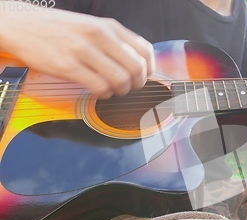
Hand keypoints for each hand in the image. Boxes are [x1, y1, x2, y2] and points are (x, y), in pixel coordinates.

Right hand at [0, 6, 154, 97]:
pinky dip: (104, 94)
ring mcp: (83, 51)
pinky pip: (98, 87)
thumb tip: (138, 63)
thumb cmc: (59, 28)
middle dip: (137, 83)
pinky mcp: (68, 66)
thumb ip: (115, 41)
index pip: (145, 50)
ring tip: (113, 89)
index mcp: (108, 26)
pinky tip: (100, 91)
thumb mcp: (92, 26)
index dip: (150, 68)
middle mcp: (99, 36)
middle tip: (130, 87)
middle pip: (136, 68)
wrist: (22, 24)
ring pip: (120, 79)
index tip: (145, 76)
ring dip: (120, 90)